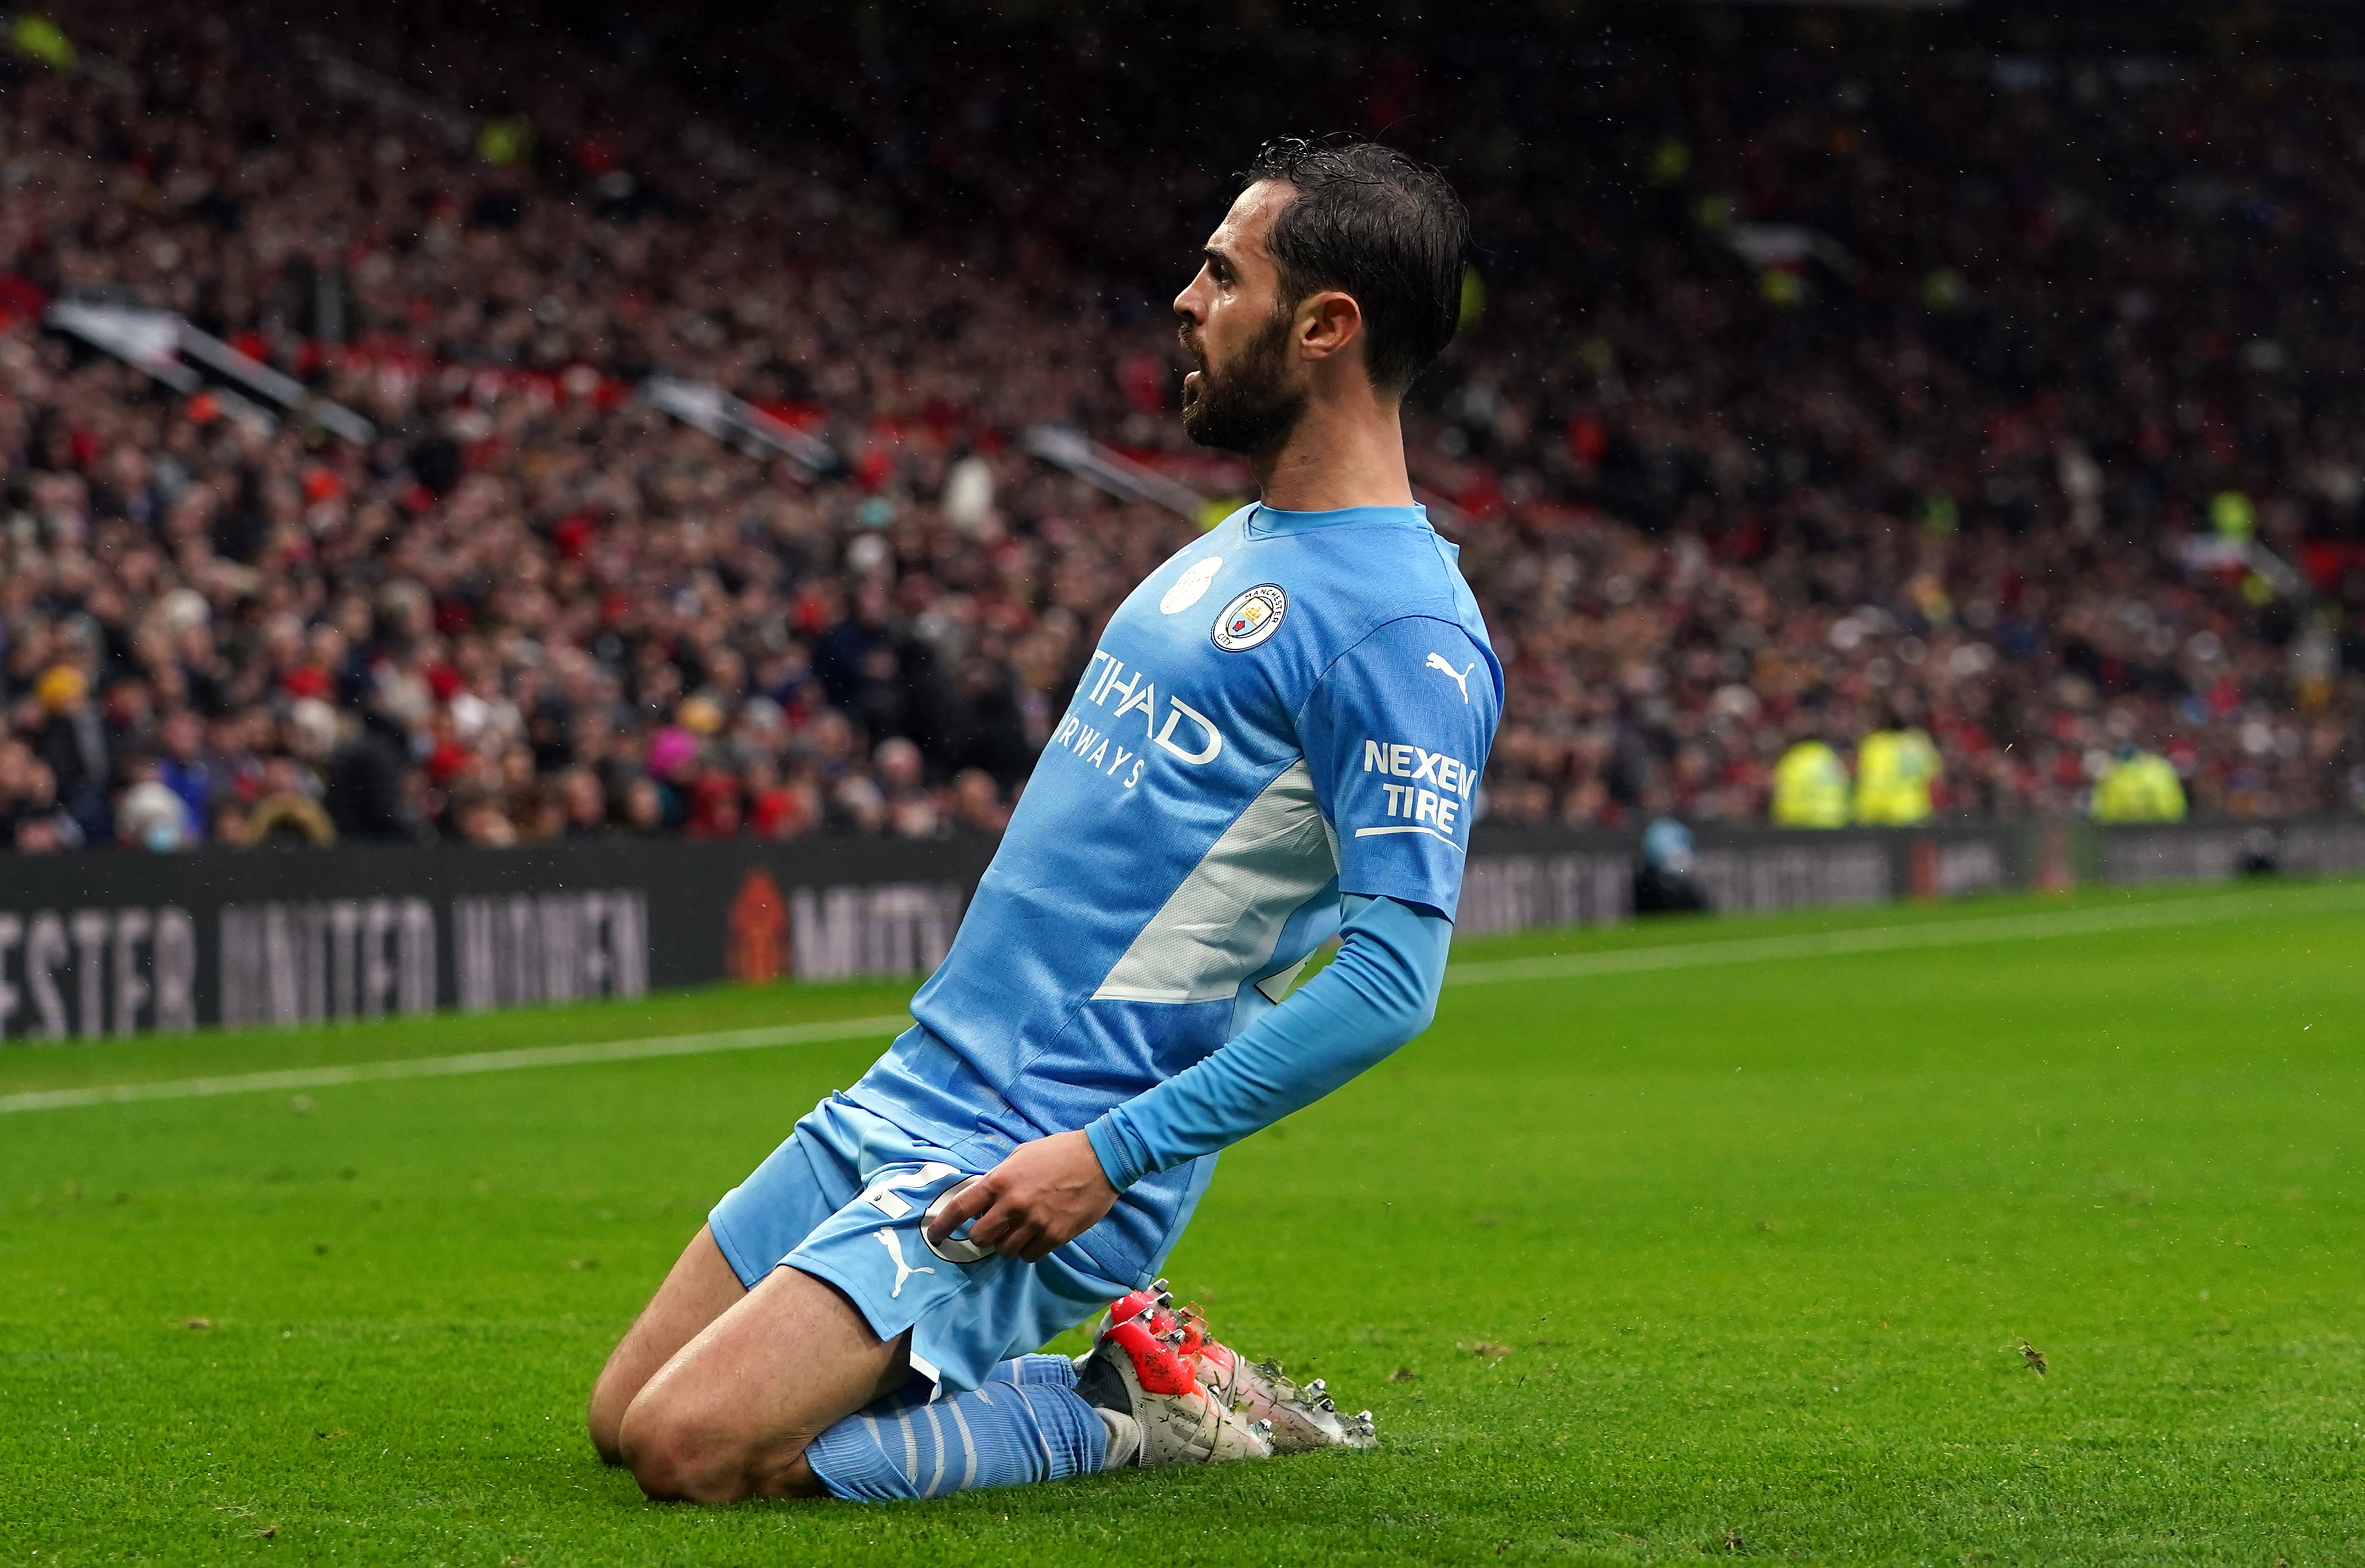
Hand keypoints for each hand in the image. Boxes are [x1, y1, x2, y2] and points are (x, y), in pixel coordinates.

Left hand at [924, 1130, 1118, 1263]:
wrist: (1101, 1159)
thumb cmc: (1059, 1152)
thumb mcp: (1021, 1155)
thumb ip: (999, 1178)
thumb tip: (982, 1200)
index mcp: (1001, 1180)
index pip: (960, 1208)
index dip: (942, 1225)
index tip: (934, 1235)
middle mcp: (1013, 1204)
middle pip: (980, 1237)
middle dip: (981, 1236)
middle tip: (990, 1229)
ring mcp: (1035, 1223)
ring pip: (1004, 1251)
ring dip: (1005, 1244)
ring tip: (1017, 1231)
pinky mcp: (1055, 1236)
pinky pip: (1029, 1256)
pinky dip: (1027, 1250)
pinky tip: (1035, 1236)